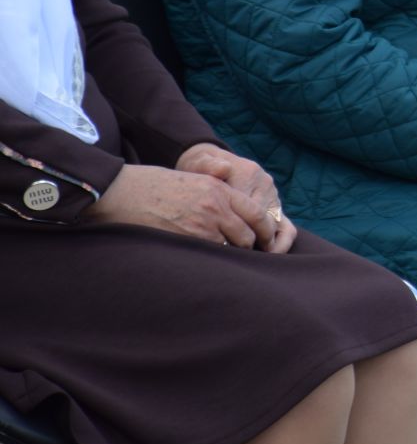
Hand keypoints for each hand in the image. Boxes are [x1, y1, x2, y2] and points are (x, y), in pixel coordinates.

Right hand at [85, 164, 274, 248]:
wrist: (122, 191)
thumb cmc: (155, 185)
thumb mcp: (194, 179)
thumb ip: (218, 193)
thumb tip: (236, 214)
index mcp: (220, 189)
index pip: (257, 213)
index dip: (266, 230)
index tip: (267, 241)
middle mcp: (216, 207)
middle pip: (248, 235)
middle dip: (249, 247)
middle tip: (247, 255)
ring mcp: (201, 225)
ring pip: (230, 249)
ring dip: (230, 256)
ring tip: (226, 262)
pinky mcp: (185, 240)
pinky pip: (209, 256)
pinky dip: (211, 261)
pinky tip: (207, 264)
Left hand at [176, 142, 296, 252]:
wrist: (209, 160)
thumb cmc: (201, 165)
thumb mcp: (199, 162)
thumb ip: (209, 165)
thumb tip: (223, 169)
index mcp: (250, 173)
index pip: (252, 207)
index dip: (244, 229)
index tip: (233, 247)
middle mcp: (265, 184)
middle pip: (266, 218)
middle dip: (259, 240)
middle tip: (245, 259)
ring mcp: (271, 195)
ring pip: (280, 224)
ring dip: (273, 243)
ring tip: (262, 260)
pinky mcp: (273, 206)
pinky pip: (285, 226)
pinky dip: (280, 242)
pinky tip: (268, 255)